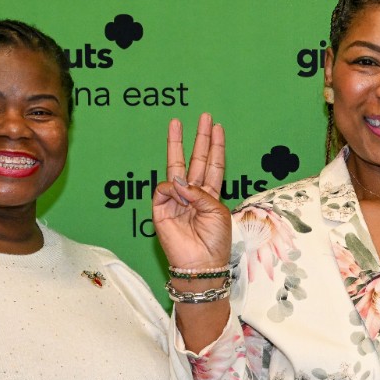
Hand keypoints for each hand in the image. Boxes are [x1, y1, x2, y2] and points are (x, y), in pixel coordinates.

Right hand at [152, 114, 231, 269]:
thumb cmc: (215, 241)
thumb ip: (202, 192)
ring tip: (176, 124)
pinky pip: (164, 189)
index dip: (215, 147)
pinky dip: (172, 187)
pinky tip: (179, 192)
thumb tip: (180, 181)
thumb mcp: (217, 212)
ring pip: (176, 168)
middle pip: (196, 160)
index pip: (213, 166)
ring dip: (176, 145)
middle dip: (199, 138)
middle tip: (203, 116)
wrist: (201, 263)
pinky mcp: (161, 209)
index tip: (218, 128)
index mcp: (210, 195)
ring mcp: (177, 200)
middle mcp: (193, 194)